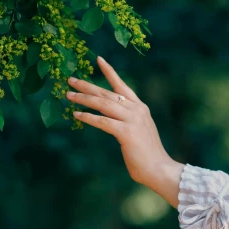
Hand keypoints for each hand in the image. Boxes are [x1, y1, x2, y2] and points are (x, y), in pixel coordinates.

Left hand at [66, 56, 182, 207]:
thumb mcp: (138, 131)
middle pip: (107, 93)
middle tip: (71, 80)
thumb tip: (110, 116)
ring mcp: (132, 120)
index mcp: (140, 108)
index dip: (110, 72)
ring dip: (84, 99)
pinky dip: (88, 117)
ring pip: (103, 104)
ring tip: (69, 95)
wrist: (159, 168)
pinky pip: (102, 121)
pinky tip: (77, 115)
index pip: (122, 85)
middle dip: (87, 85)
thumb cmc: (147, 154)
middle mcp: (136, 110)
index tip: (98, 59)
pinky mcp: (126, 132)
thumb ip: (127, 120)